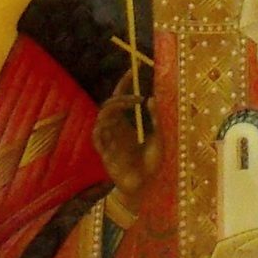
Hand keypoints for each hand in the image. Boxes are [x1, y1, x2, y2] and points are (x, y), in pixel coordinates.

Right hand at [92, 81, 159, 205]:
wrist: (146, 186)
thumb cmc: (151, 164)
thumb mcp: (159, 138)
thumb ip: (156, 119)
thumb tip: (151, 98)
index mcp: (125, 125)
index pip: (119, 99)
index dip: (123, 84)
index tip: (132, 70)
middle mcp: (114, 130)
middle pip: (109, 106)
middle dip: (120, 97)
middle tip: (135, 94)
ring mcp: (109, 141)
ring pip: (102, 118)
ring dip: (113, 109)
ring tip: (128, 105)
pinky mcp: (105, 153)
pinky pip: (98, 137)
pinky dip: (104, 126)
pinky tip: (114, 121)